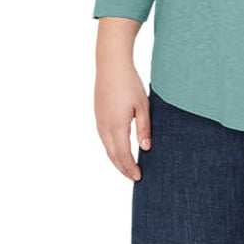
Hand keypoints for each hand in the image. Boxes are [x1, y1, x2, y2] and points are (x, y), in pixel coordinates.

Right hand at [94, 64, 150, 181]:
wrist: (111, 66)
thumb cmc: (129, 83)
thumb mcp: (143, 105)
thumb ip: (144, 128)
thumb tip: (146, 148)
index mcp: (117, 126)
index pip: (123, 155)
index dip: (130, 168)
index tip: (139, 177)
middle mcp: (104, 127)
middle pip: (113, 156)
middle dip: (123, 168)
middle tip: (134, 177)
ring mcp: (99, 121)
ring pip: (107, 148)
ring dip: (117, 160)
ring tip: (128, 167)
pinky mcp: (98, 116)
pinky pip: (104, 139)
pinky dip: (112, 149)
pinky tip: (119, 149)